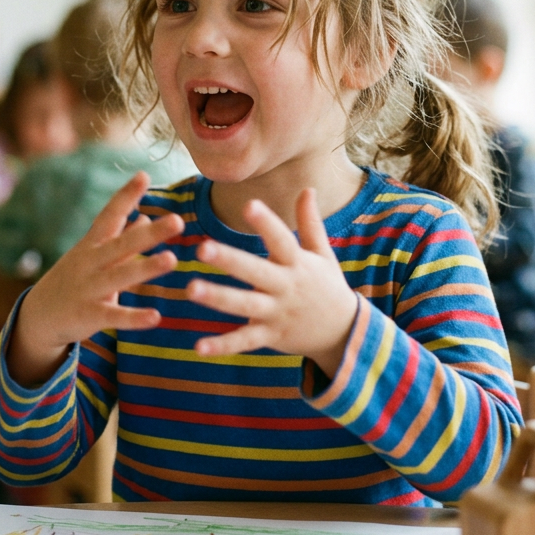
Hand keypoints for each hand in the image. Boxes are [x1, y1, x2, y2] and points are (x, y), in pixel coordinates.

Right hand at [7, 172, 182, 386]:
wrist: (38, 316)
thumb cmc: (74, 279)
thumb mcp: (93, 255)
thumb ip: (120, 237)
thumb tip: (145, 216)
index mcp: (93, 244)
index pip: (110, 215)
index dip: (126, 195)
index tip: (144, 174)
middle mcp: (90, 262)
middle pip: (122, 244)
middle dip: (150, 233)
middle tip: (178, 220)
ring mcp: (88, 288)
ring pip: (119, 276)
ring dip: (145, 268)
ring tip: (172, 259)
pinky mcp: (87, 315)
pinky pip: (113, 315)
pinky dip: (134, 317)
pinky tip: (156, 317)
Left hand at [186, 189, 358, 378]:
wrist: (344, 333)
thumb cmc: (327, 287)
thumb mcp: (323, 254)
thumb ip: (310, 222)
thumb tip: (307, 188)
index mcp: (298, 263)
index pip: (282, 239)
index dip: (266, 223)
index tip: (249, 205)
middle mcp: (286, 287)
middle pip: (256, 271)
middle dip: (230, 260)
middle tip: (202, 248)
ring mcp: (278, 313)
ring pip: (244, 305)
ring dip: (218, 298)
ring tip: (190, 289)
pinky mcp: (271, 336)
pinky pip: (244, 341)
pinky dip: (223, 346)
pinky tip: (199, 346)